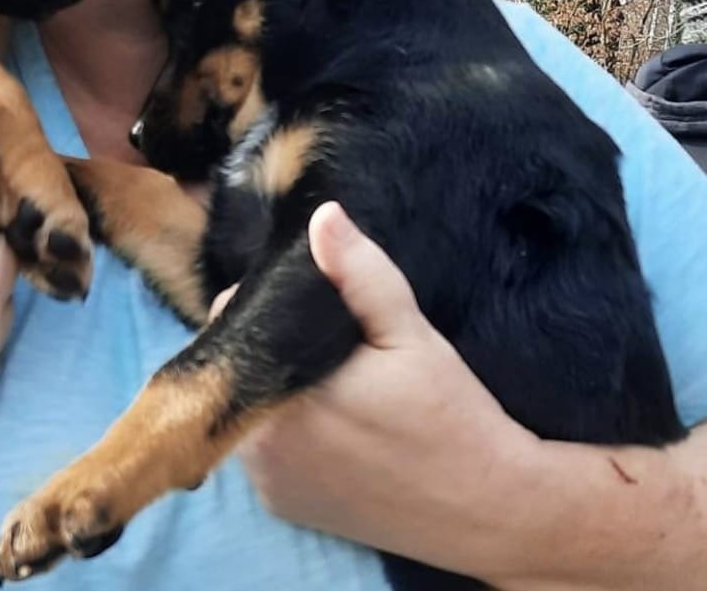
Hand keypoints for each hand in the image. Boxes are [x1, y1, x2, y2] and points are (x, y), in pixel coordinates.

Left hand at [221, 203, 536, 570]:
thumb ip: (360, 273)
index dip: (270, 300)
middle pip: (240, 362)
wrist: (489, 511)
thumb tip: (322, 217)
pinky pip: (265, 447)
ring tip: (332, 375)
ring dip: (277, 383)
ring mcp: (266, 483)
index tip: (312, 299)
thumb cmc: (450, 416)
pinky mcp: (281, 506)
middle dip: (274, 342)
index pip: (237, 321)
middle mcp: (256, 445)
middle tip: (329, 338)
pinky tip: (330, 418)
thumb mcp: (410, 334)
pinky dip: (286, 428)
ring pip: (250, 403)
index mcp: (278, 394)